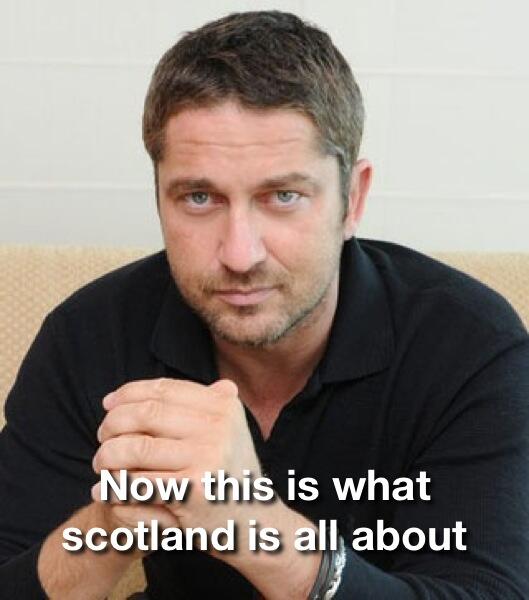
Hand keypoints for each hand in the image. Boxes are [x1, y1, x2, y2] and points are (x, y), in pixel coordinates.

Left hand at [92, 378, 262, 533]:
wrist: (251, 522)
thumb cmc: (227, 473)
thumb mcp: (226, 430)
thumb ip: (195, 405)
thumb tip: (142, 390)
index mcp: (223, 407)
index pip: (165, 389)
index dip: (130, 392)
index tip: (108, 402)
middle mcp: (219, 427)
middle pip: (147, 413)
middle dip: (114, 422)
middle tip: (101, 436)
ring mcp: (208, 458)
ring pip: (137, 447)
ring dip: (108, 455)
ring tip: (102, 463)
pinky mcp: (193, 490)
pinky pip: (138, 483)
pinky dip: (114, 486)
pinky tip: (105, 490)